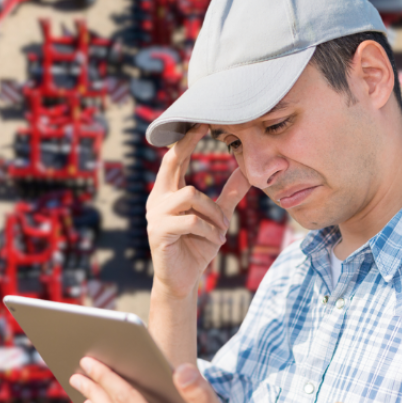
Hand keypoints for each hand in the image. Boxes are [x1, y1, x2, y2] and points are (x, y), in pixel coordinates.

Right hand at [146, 124, 250, 299]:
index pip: (175, 159)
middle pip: (171, 163)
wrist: (182, 280)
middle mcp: (158, 199)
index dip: (186, 140)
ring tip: (221, 230)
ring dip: (213, 212)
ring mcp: (156, 215)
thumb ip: (228, 195)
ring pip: (191, 195)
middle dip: (188, 144)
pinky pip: (191, 220)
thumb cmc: (196, 247)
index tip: (201, 123)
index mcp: (168, 193)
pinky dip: (209, 230)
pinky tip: (215, 241)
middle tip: (204, 127)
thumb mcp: (217, 218)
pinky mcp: (159, 232)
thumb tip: (245, 170)